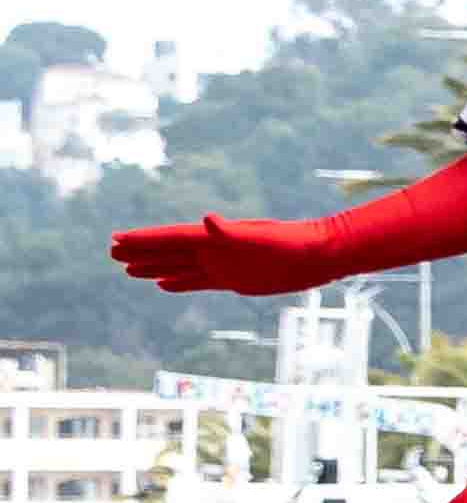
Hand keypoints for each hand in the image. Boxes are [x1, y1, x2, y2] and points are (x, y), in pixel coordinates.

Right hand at [110, 215, 338, 295]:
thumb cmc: (294, 243)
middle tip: (111, 251)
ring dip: (153, 267)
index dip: (144, 239)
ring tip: (127, 269)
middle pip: (168, 250)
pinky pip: (199, 282)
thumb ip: (231, 231)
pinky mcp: (234, 280)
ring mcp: (223, 264)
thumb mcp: (262, 237)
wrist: (320, 255)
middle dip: (140, 252)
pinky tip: (163, 284)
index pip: (171, 238)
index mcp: (216, 238)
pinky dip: (179, 283)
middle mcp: (215, 249)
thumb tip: (207, 218)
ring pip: (179, 266)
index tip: (117, 239)